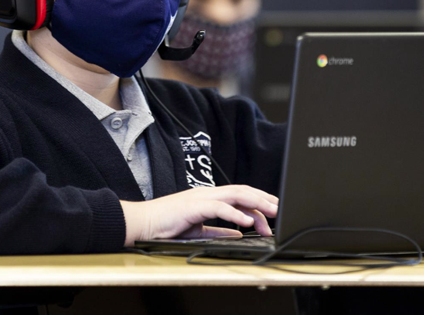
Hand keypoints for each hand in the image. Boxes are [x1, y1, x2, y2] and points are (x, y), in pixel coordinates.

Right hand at [120, 185, 278, 246]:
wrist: (144, 223)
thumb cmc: (167, 225)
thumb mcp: (198, 230)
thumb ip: (219, 230)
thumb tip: (239, 232)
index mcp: (209, 198)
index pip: (239, 195)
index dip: (258, 200)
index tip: (273, 209)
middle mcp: (208, 193)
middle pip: (242, 192)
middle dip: (263, 199)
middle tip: (279, 210)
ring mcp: (201, 197)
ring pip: (235, 195)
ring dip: (255, 204)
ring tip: (270, 213)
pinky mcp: (194, 206)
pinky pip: (220, 208)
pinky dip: (235, 214)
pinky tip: (247, 221)